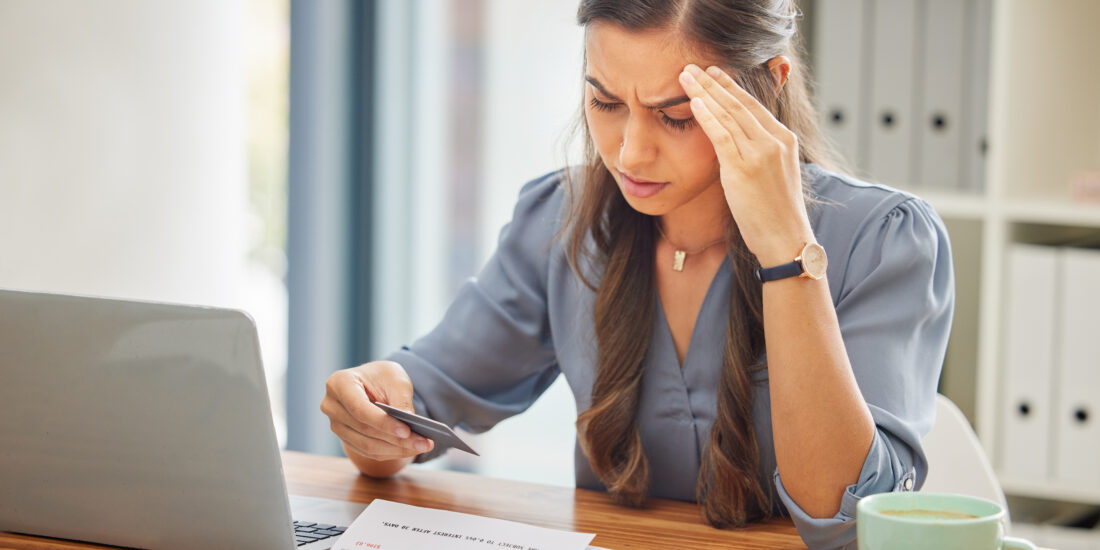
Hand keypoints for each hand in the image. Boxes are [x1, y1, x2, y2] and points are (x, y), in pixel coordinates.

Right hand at [321, 361, 434, 462]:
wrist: (372, 384)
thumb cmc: (381, 377)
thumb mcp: (395, 377)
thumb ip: (401, 398)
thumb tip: (409, 421)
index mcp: (339, 383)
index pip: (359, 409)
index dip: (382, 422)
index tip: (407, 431)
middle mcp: (332, 406)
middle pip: (364, 430)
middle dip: (396, 439)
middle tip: (424, 442)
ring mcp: (336, 425)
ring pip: (367, 445)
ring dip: (396, 450)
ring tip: (422, 446)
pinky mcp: (346, 439)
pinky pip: (369, 451)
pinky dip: (391, 453)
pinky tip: (411, 450)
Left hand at [678, 64, 813, 266]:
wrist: (786, 240)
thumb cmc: (777, 214)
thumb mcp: (774, 175)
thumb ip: (758, 154)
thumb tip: (736, 146)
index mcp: (784, 140)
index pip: (753, 106)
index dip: (731, 87)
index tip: (714, 74)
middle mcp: (775, 141)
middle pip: (739, 104)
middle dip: (714, 83)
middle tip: (694, 67)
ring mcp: (760, 153)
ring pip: (729, 114)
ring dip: (704, 92)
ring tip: (686, 77)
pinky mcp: (744, 168)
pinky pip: (721, 135)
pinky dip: (707, 116)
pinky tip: (693, 101)